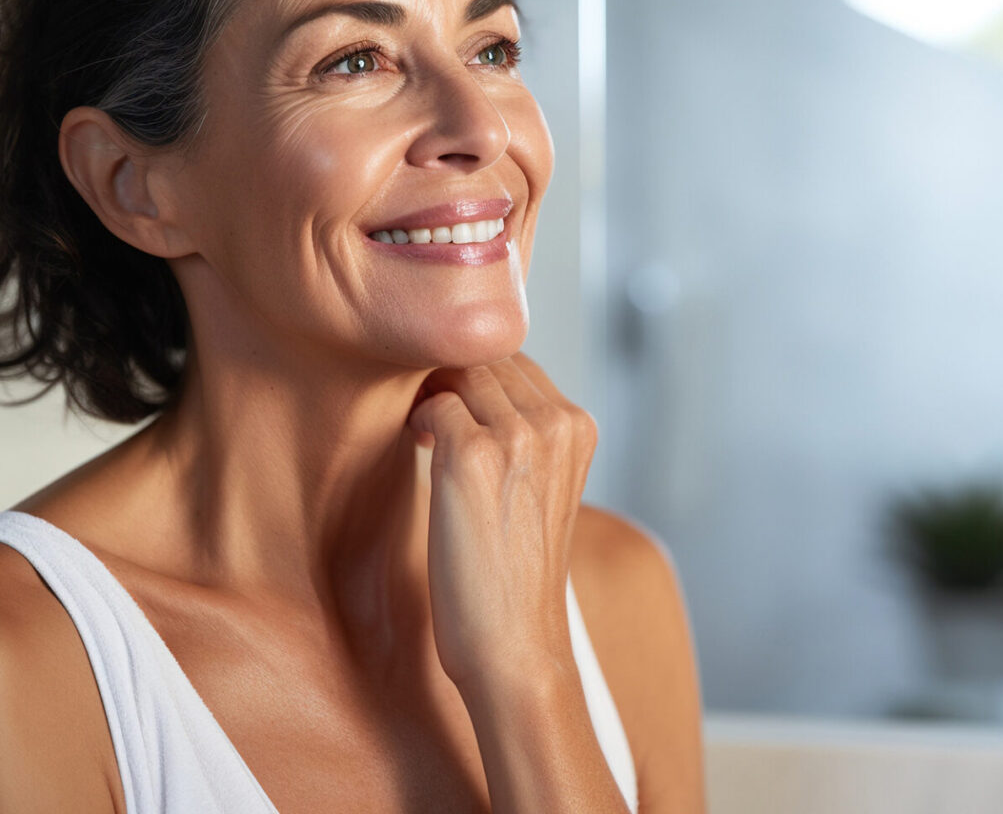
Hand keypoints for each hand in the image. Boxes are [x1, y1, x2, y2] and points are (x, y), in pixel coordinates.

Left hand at [406, 352, 597, 690]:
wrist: (515, 644)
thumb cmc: (517, 574)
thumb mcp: (543, 487)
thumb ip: (526, 431)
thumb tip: (470, 382)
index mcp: (581, 427)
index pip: (518, 360)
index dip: (479, 377)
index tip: (459, 409)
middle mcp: (558, 424)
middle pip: (488, 358)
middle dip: (453, 379)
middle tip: (434, 422)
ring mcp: (519, 436)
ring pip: (461, 373)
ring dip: (436, 397)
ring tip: (431, 438)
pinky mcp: (473, 455)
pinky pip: (435, 404)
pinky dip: (422, 422)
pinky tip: (423, 451)